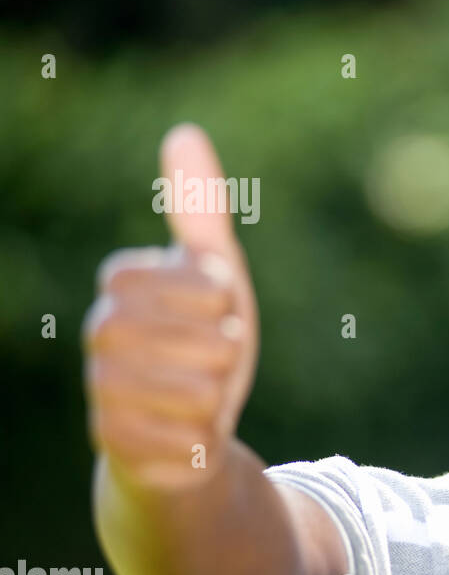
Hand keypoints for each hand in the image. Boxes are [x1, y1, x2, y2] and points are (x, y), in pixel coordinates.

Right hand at [83, 124, 259, 489]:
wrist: (189, 434)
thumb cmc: (205, 345)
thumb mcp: (217, 278)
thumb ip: (200, 212)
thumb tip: (183, 132)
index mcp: (122, 287)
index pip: (171, 279)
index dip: (208, 298)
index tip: (219, 306)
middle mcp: (100, 332)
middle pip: (190, 340)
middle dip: (222, 352)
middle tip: (218, 360)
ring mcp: (101, 388)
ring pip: (190, 392)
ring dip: (216, 396)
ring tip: (205, 397)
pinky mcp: (111, 442)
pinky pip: (177, 439)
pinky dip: (200, 439)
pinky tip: (191, 435)